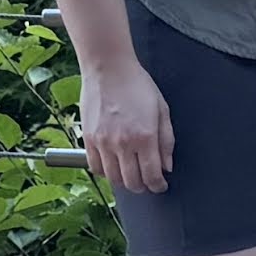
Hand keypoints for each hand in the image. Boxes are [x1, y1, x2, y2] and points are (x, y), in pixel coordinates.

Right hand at [76, 54, 173, 192]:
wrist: (109, 68)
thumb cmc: (137, 85)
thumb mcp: (162, 110)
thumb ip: (166, 141)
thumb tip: (167, 166)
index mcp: (145, 136)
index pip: (152, 176)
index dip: (158, 185)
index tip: (160, 185)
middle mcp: (123, 143)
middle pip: (132, 182)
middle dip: (143, 187)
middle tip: (147, 182)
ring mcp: (103, 142)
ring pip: (113, 178)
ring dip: (124, 181)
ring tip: (131, 174)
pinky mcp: (89, 139)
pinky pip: (96, 167)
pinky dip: (106, 172)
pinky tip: (114, 165)